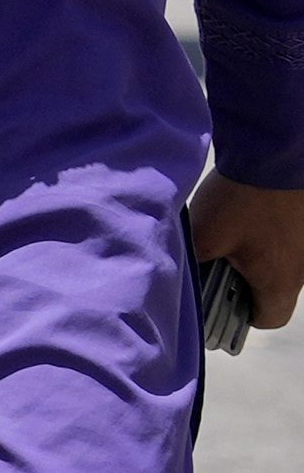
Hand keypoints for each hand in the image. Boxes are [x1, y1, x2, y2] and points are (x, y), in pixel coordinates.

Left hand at [191, 172, 303, 331]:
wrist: (277, 154)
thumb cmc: (243, 201)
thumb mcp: (205, 234)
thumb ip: (194, 263)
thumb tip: (180, 276)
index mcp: (280, 281)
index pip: (269, 318)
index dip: (243, 315)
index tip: (221, 298)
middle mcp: (302, 269)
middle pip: (275, 291)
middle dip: (245, 283)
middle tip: (220, 263)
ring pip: (281, 264)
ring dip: (256, 257)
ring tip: (229, 234)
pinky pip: (287, 241)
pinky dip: (266, 237)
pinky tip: (245, 216)